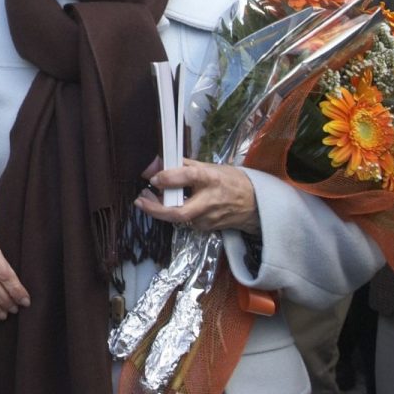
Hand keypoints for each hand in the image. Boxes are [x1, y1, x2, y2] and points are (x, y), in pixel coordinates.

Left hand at [137, 160, 260, 233]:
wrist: (254, 204)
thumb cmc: (229, 180)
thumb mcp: (208, 166)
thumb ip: (180, 165)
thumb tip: (153, 164)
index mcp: (210, 178)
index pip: (187, 177)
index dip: (167, 178)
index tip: (152, 178)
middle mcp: (210, 200)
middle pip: (179, 212)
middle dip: (155, 209)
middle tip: (139, 201)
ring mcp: (209, 218)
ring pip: (180, 217)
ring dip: (161, 209)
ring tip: (150, 197)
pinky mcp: (208, 228)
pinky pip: (186, 220)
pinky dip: (174, 212)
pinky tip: (170, 203)